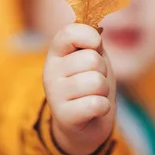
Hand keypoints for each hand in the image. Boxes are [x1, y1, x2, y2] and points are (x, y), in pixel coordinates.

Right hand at [43, 24, 115, 154]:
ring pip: (97, 82)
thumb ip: (92, 41)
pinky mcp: (64, 116)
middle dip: (102, 71)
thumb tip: (96, 29)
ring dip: (103, 90)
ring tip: (94, 96)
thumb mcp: (91, 57)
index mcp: (56, 52)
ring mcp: (55, 94)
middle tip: (94, 81)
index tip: (95, 46)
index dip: (90, 37)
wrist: (83, 126)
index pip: (69, 32)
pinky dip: (103, 107)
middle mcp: (50, 71)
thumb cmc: (90, 85)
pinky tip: (94, 110)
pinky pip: (96, 104)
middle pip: (92, 60)